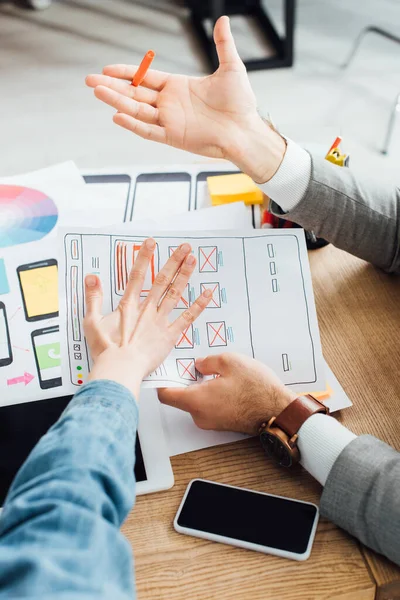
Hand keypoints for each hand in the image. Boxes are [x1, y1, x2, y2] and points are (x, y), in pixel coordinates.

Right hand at [83, 238, 210, 397]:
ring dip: (185, 275)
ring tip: (193, 260)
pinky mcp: (170, 335)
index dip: (144, 257)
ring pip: (174, 293)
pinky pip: (187, 318)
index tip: (152, 242)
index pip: (137, 275)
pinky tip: (208, 293)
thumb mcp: (92, 321)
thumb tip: (91, 277)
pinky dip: (198, 305)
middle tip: (185, 246)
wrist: (120, 368)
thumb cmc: (105, 349)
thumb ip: (92, 298)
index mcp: (128, 305)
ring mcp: (160, 321)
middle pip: (162, 280)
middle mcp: (147, 309)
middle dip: (173, 261)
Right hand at [85, 16, 284, 182]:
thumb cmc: (240, 104)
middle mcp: (170, 104)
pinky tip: (117, 116)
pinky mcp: (173, 137)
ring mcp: (170, 121)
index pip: (145, 78)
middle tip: (90, 80)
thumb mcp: (231, 68)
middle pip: (134, 93)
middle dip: (112, 87)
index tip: (107, 69)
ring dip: (116, 102)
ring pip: (136, 110)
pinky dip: (133, 124)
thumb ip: (222, 45)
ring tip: (97, 92)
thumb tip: (222, 20)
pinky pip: (148, 130)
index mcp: (178, 87)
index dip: (126, 73)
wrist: (246, 130)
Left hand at [158, 353, 295, 434]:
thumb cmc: (256, 389)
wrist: (278, 411)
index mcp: (196, 400)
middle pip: (180, 397)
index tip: (165, 370)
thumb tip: (199, 364)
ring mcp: (211, 422)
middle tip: (198, 365)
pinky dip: (212, 395)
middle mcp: (200, 416)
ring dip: (202, 387)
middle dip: (187, 380)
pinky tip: (227, 384)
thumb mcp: (230, 361)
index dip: (163, 381)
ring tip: (219, 373)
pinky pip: (209, 407)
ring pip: (196, 401)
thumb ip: (208, 361)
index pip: (165, 395)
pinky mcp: (222, 424)